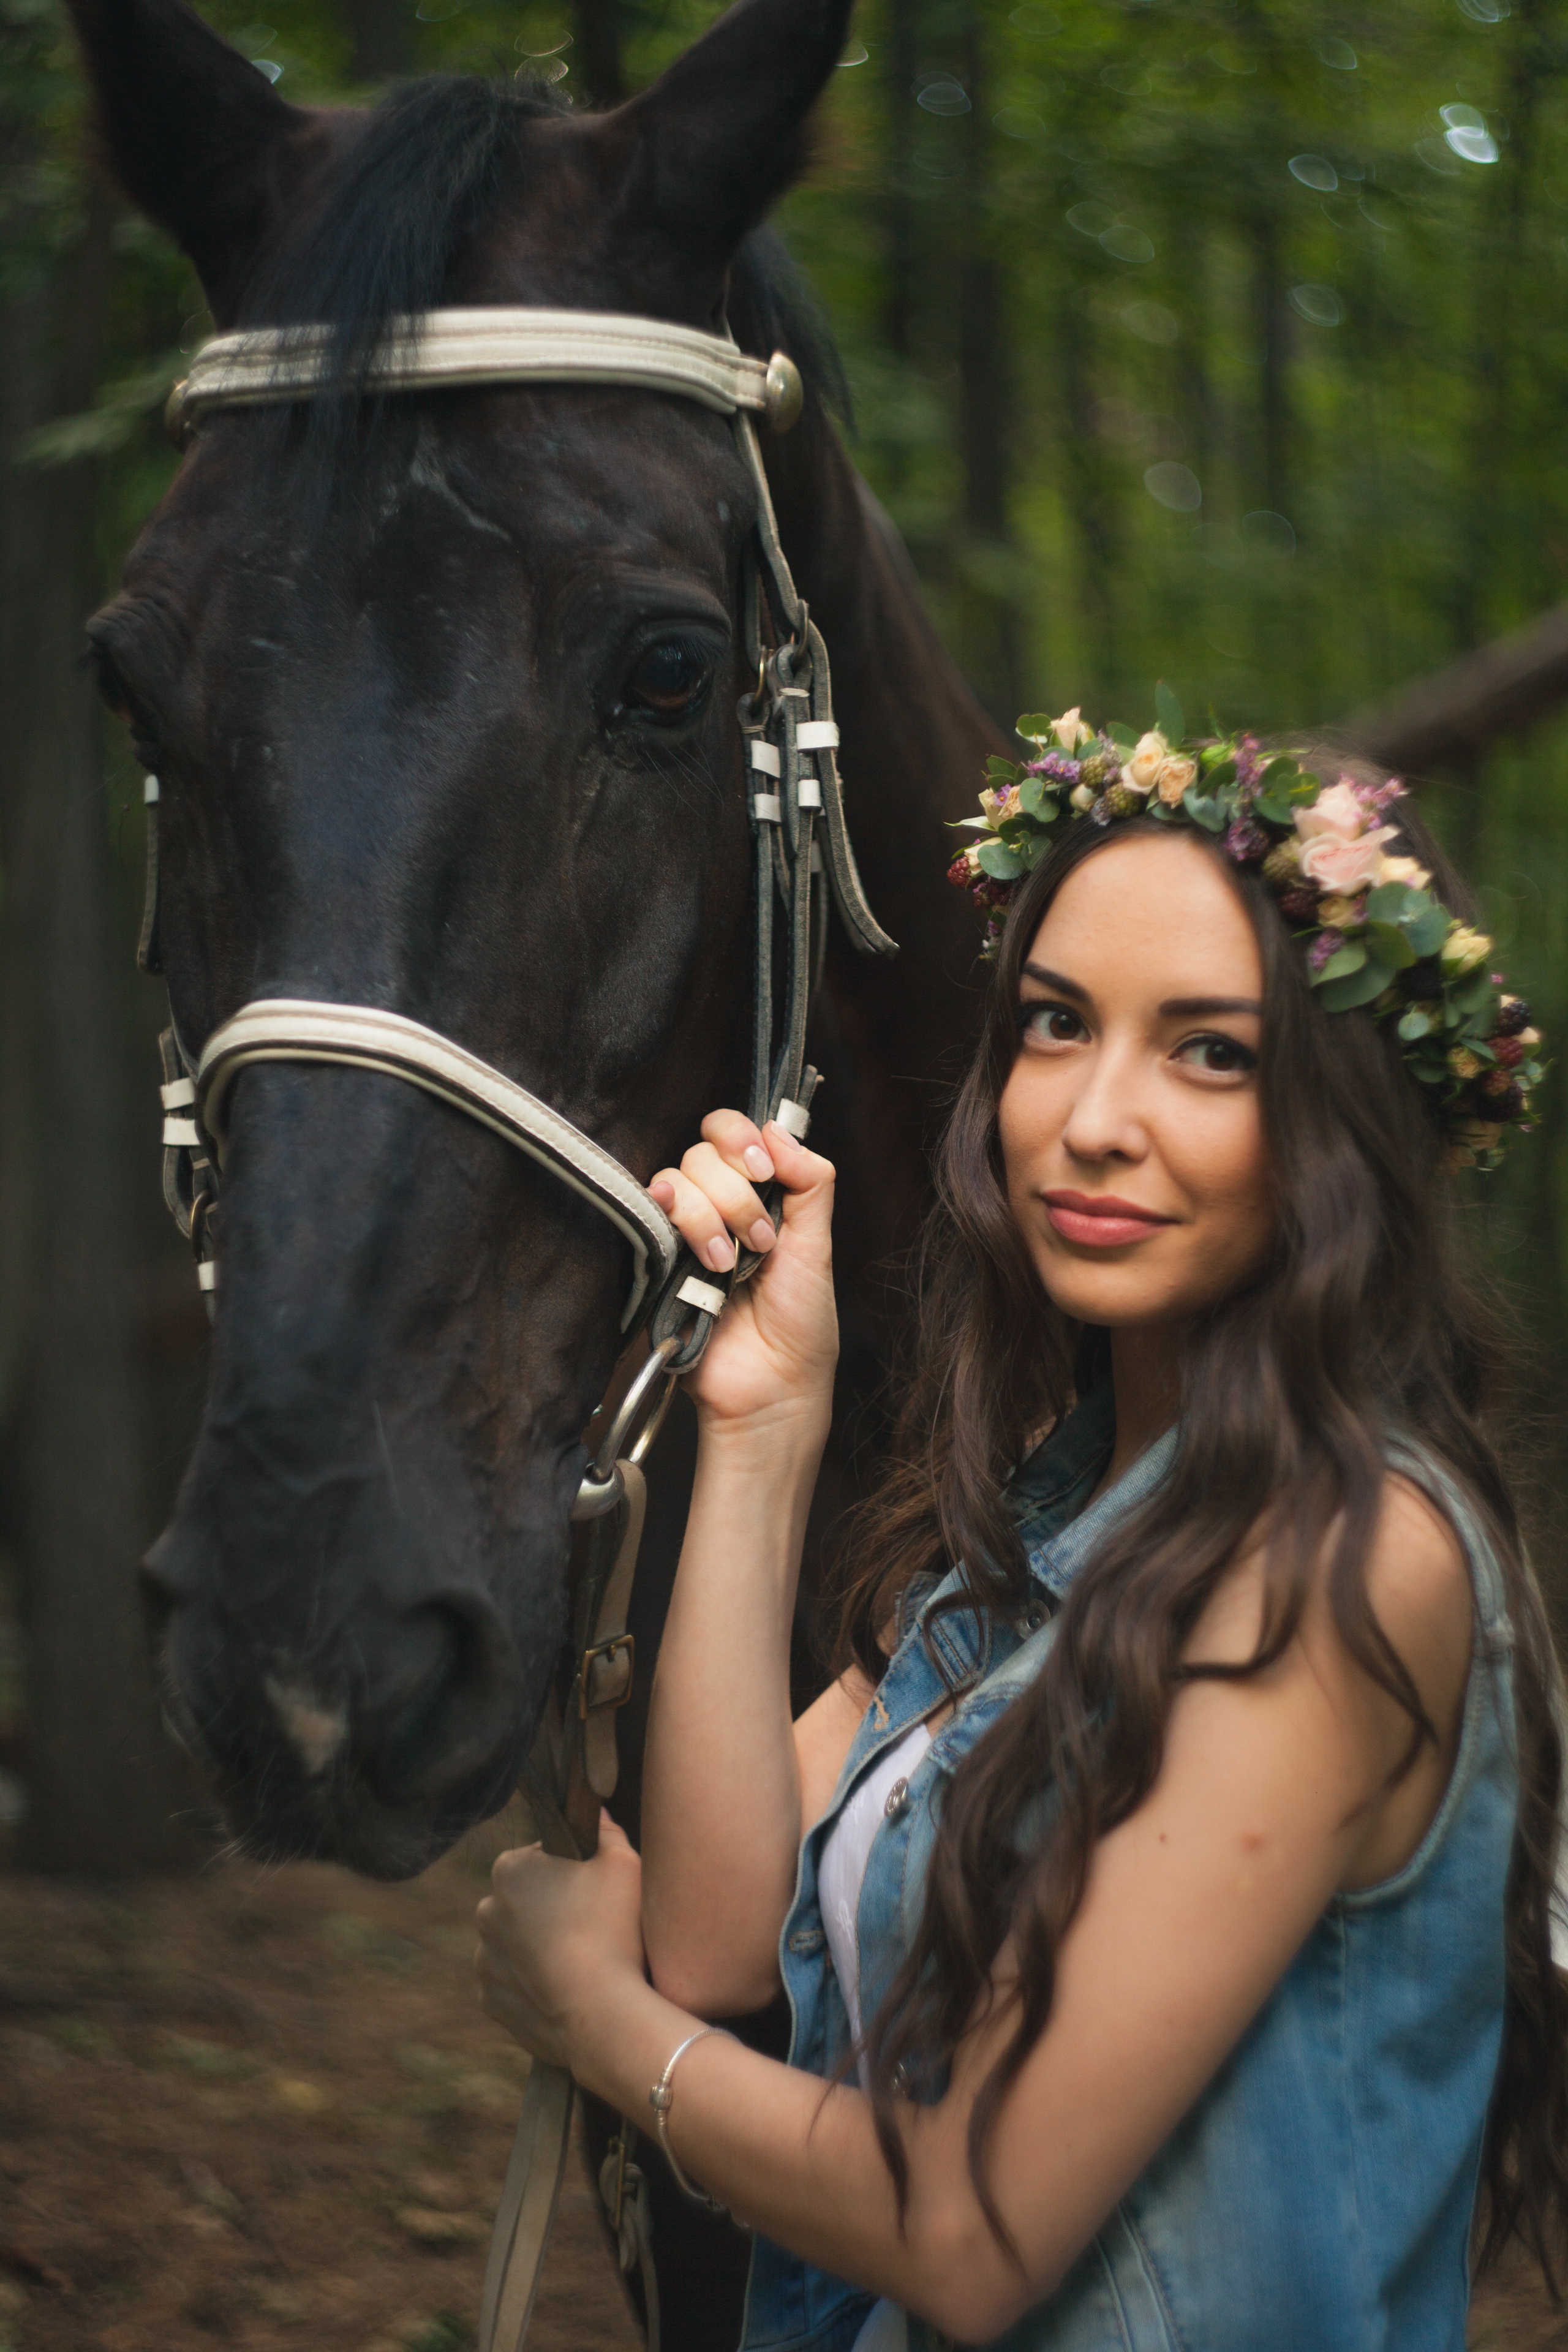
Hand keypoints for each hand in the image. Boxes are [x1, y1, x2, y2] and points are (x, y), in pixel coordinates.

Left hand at [475, 1814, 645, 2077]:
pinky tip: (565, 1987)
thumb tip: (594, 1812)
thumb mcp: (624, 1864)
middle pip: (524, 1899)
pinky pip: (512, 1982)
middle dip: (550, 1907)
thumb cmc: (613, 1929)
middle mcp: (486, 1910)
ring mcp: (485, 1958)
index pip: (539, 1857)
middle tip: (592, 1925)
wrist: (601, 2012)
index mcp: (511, 1869)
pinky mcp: (490, 1999)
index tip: (593, 1890)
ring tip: (581, 1961)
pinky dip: (533, 1983)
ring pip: (515, 1941)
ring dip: (538, 1946)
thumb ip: (605, 1830)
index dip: (570, 1870)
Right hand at [648, 1113, 836, 1434]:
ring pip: (675, 1179)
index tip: (764, 1169)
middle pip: (702, 1151)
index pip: (732, 1132)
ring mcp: (683, 1232)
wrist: (771, 1386)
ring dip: (710, 1216)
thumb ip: (808, 1182)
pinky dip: (677, 1223)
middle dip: (736, 1192)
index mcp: (758, 1195)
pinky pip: (651, 1214)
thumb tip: (779, 1128)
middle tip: (760, 1241)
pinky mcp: (657, 1260)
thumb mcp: (818, 1247)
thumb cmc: (799, 1325)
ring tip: (730, 1265)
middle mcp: (717, 1206)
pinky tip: (699, 1256)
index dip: (741, 1137)